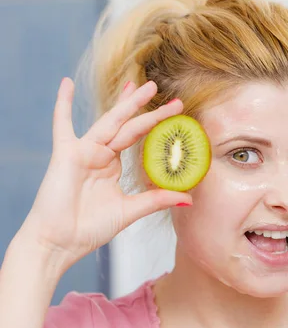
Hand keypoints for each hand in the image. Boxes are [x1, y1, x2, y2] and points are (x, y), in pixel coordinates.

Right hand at [17, 78, 192, 269]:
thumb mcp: (131, 210)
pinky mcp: (66, 155)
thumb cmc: (89, 228)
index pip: (137, 137)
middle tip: (166, 94)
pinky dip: (63, 105)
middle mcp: (99, 154)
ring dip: (125, 104)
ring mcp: (83, 152)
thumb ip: (157, 200)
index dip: (154, 123)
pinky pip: (62, 125)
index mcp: (112, 165)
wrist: (60, 243)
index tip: (174, 112)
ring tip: (141, 85)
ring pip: (109, 122)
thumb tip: (188, 199)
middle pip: (127, 125)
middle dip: (146, 108)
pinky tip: (66, 84)